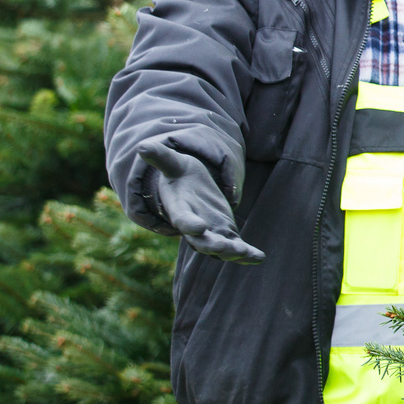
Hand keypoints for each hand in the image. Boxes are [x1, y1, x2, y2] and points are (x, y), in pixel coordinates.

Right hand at [139, 142, 264, 262]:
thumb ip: (161, 158)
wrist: (188, 188)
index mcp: (180, 210)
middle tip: (227, 248)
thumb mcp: (172, 164)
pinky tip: (260, 257)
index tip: (199, 227)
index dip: (189, 224)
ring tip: (247, 253)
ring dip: (233, 252)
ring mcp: (211, 232)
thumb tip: (142, 146)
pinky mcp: (226, 234)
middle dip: (214, 245)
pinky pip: (237, 247)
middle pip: (202, 241)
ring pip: (221, 247)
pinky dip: (248, 254)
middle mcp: (194, 226)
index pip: (183, 220)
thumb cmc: (179, 175)